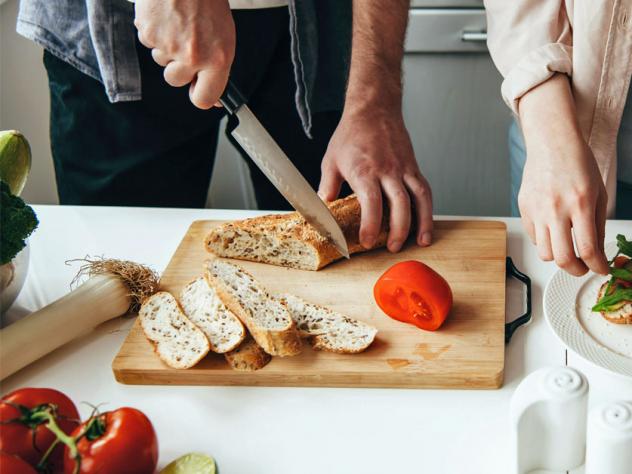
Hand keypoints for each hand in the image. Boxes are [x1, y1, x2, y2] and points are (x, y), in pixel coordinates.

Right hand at [134, 0, 234, 108]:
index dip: (199, 96)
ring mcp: (168, 46)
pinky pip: (149, 42)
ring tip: (178, 24)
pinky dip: (155, 32)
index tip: (197, 90)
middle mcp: (192, 56)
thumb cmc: (208, 3)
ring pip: (161, 61)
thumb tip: (212, 98)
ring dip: (167, 48)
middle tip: (187, 43)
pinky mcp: (148, 33)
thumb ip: (217, 67)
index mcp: (217, 59)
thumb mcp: (224, 37)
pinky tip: (165, 16)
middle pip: (175, 80)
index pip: (203, 98)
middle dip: (178, 67)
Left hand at [318, 108, 432, 252]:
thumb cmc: (351, 134)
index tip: (366, 241)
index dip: (370, 225)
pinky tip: (426, 224)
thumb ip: (327, 187)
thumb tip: (323, 208)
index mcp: (365, 170)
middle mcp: (388, 170)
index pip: (371, 203)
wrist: (373, 109)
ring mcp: (404, 168)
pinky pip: (424, 190)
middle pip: (400, 204)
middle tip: (392, 248)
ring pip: (419, 198)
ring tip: (421, 242)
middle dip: (398, 230)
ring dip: (422, 222)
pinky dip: (428, 209)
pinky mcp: (413, 166)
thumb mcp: (331, 161)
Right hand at [518, 75, 608, 275]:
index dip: (596, 266)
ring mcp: (537, 210)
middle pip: (563, 258)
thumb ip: (597, 225)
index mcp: (580, 204)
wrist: (551, 144)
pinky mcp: (524, 209)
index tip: (600, 269)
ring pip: (545, 253)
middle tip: (583, 268)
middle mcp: (556, 210)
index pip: (587, 249)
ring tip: (567, 250)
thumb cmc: (577, 163)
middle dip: (576, 270)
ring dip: (558, 257)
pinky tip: (553, 232)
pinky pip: (534, 238)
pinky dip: (545, 241)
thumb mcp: (598, 193)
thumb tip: (596, 253)